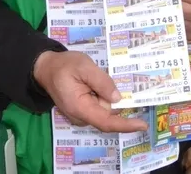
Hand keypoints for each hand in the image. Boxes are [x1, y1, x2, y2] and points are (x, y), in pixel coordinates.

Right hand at [32, 51, 146, 132]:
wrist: (46, 68)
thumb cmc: (64, 65)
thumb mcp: (84, 66)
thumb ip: (101, 81)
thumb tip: (117, 98)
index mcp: (80, 108)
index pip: (106, 122)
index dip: (126, 125)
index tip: (143, 125)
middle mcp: (81, 117)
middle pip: (108, 113)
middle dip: (112, 97)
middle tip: (101, 77)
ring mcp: (81, 115)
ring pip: (104, 109)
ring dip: (105, 94)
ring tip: (92, 78)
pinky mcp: (83, 111)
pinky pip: (99, 107)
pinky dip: (101, 95)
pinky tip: (92, 83)